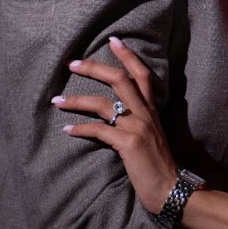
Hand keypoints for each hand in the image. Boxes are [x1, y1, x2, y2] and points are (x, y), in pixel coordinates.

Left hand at [55, 36, 179, 212]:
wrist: (171, 188)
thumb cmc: (158, 165)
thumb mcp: (152, 136)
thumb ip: (138, 122)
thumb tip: (116, 115)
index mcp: (152, 110)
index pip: (142, 74)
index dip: (128, 55)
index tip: (113, 40)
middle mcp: (146, 114)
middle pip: (121, 79)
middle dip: (95, 68)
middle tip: (73, 62)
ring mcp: (138, 127)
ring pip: (104, 103)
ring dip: (77, 99)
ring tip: (56, 100)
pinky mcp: (129, 143)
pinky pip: (99, 130)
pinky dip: (80, 128)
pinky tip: (67, 129)